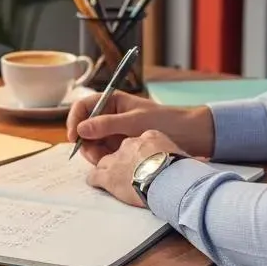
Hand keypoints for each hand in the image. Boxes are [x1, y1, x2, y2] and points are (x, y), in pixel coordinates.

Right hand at [66, 90, 214, 165]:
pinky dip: (105, 159)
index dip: (74, 120)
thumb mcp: (134, 121)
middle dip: (86, 142)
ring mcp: (114, 131)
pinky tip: (115, 164)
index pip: (83, 106)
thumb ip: (107, 124)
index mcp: (112, 101)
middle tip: (96, 156)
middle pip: (85, 128)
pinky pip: (104, 153)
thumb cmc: (166, 121)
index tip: (74, 137)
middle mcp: (110, 115)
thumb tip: (81, 128)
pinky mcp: (121, 146)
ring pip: (93, 143)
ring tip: (109, 160)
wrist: (191, 135)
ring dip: (95, 153)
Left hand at [88, 131, 183, 206]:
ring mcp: (116, 159)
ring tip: (115, 181)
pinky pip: (94, 176)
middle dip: (124, 162)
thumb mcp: (181, 154)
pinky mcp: (107, 176)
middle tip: (131, 175)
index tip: (145, 163)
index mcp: (149, 137)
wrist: (170, 180)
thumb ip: (176, 154)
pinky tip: (99, 185)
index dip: (140, 154)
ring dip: (108, 171)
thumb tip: (193, 162)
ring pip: (104, 162)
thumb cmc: (181, 170)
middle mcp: (130, 144)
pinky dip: (96, 181)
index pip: (139, 142)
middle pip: (121, 151)